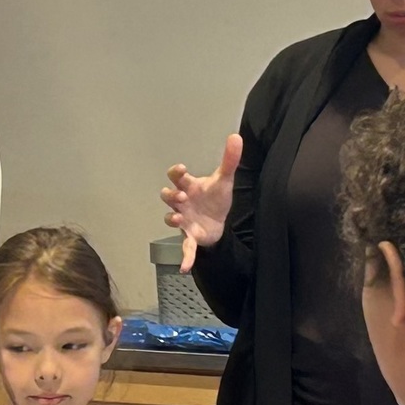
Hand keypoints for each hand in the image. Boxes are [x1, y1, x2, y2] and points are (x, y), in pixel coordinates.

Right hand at [160, 133, 242, 271]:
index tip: (182, 170)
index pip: (176, 177)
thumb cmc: (215, 199)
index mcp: (188, 187)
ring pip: (170, 218)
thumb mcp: (224, 180)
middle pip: (167, 196)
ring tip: (176, 219)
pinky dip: (185, 257)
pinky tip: (185, 268)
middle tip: (181, 196)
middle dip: (171, 196)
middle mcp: (181, 203)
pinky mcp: (190, 236)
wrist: (218, 222)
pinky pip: (185, 247)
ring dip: (171, 218)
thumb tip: (236, 136)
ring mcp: (184, 220)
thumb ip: (229, 160)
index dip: (176, 173)